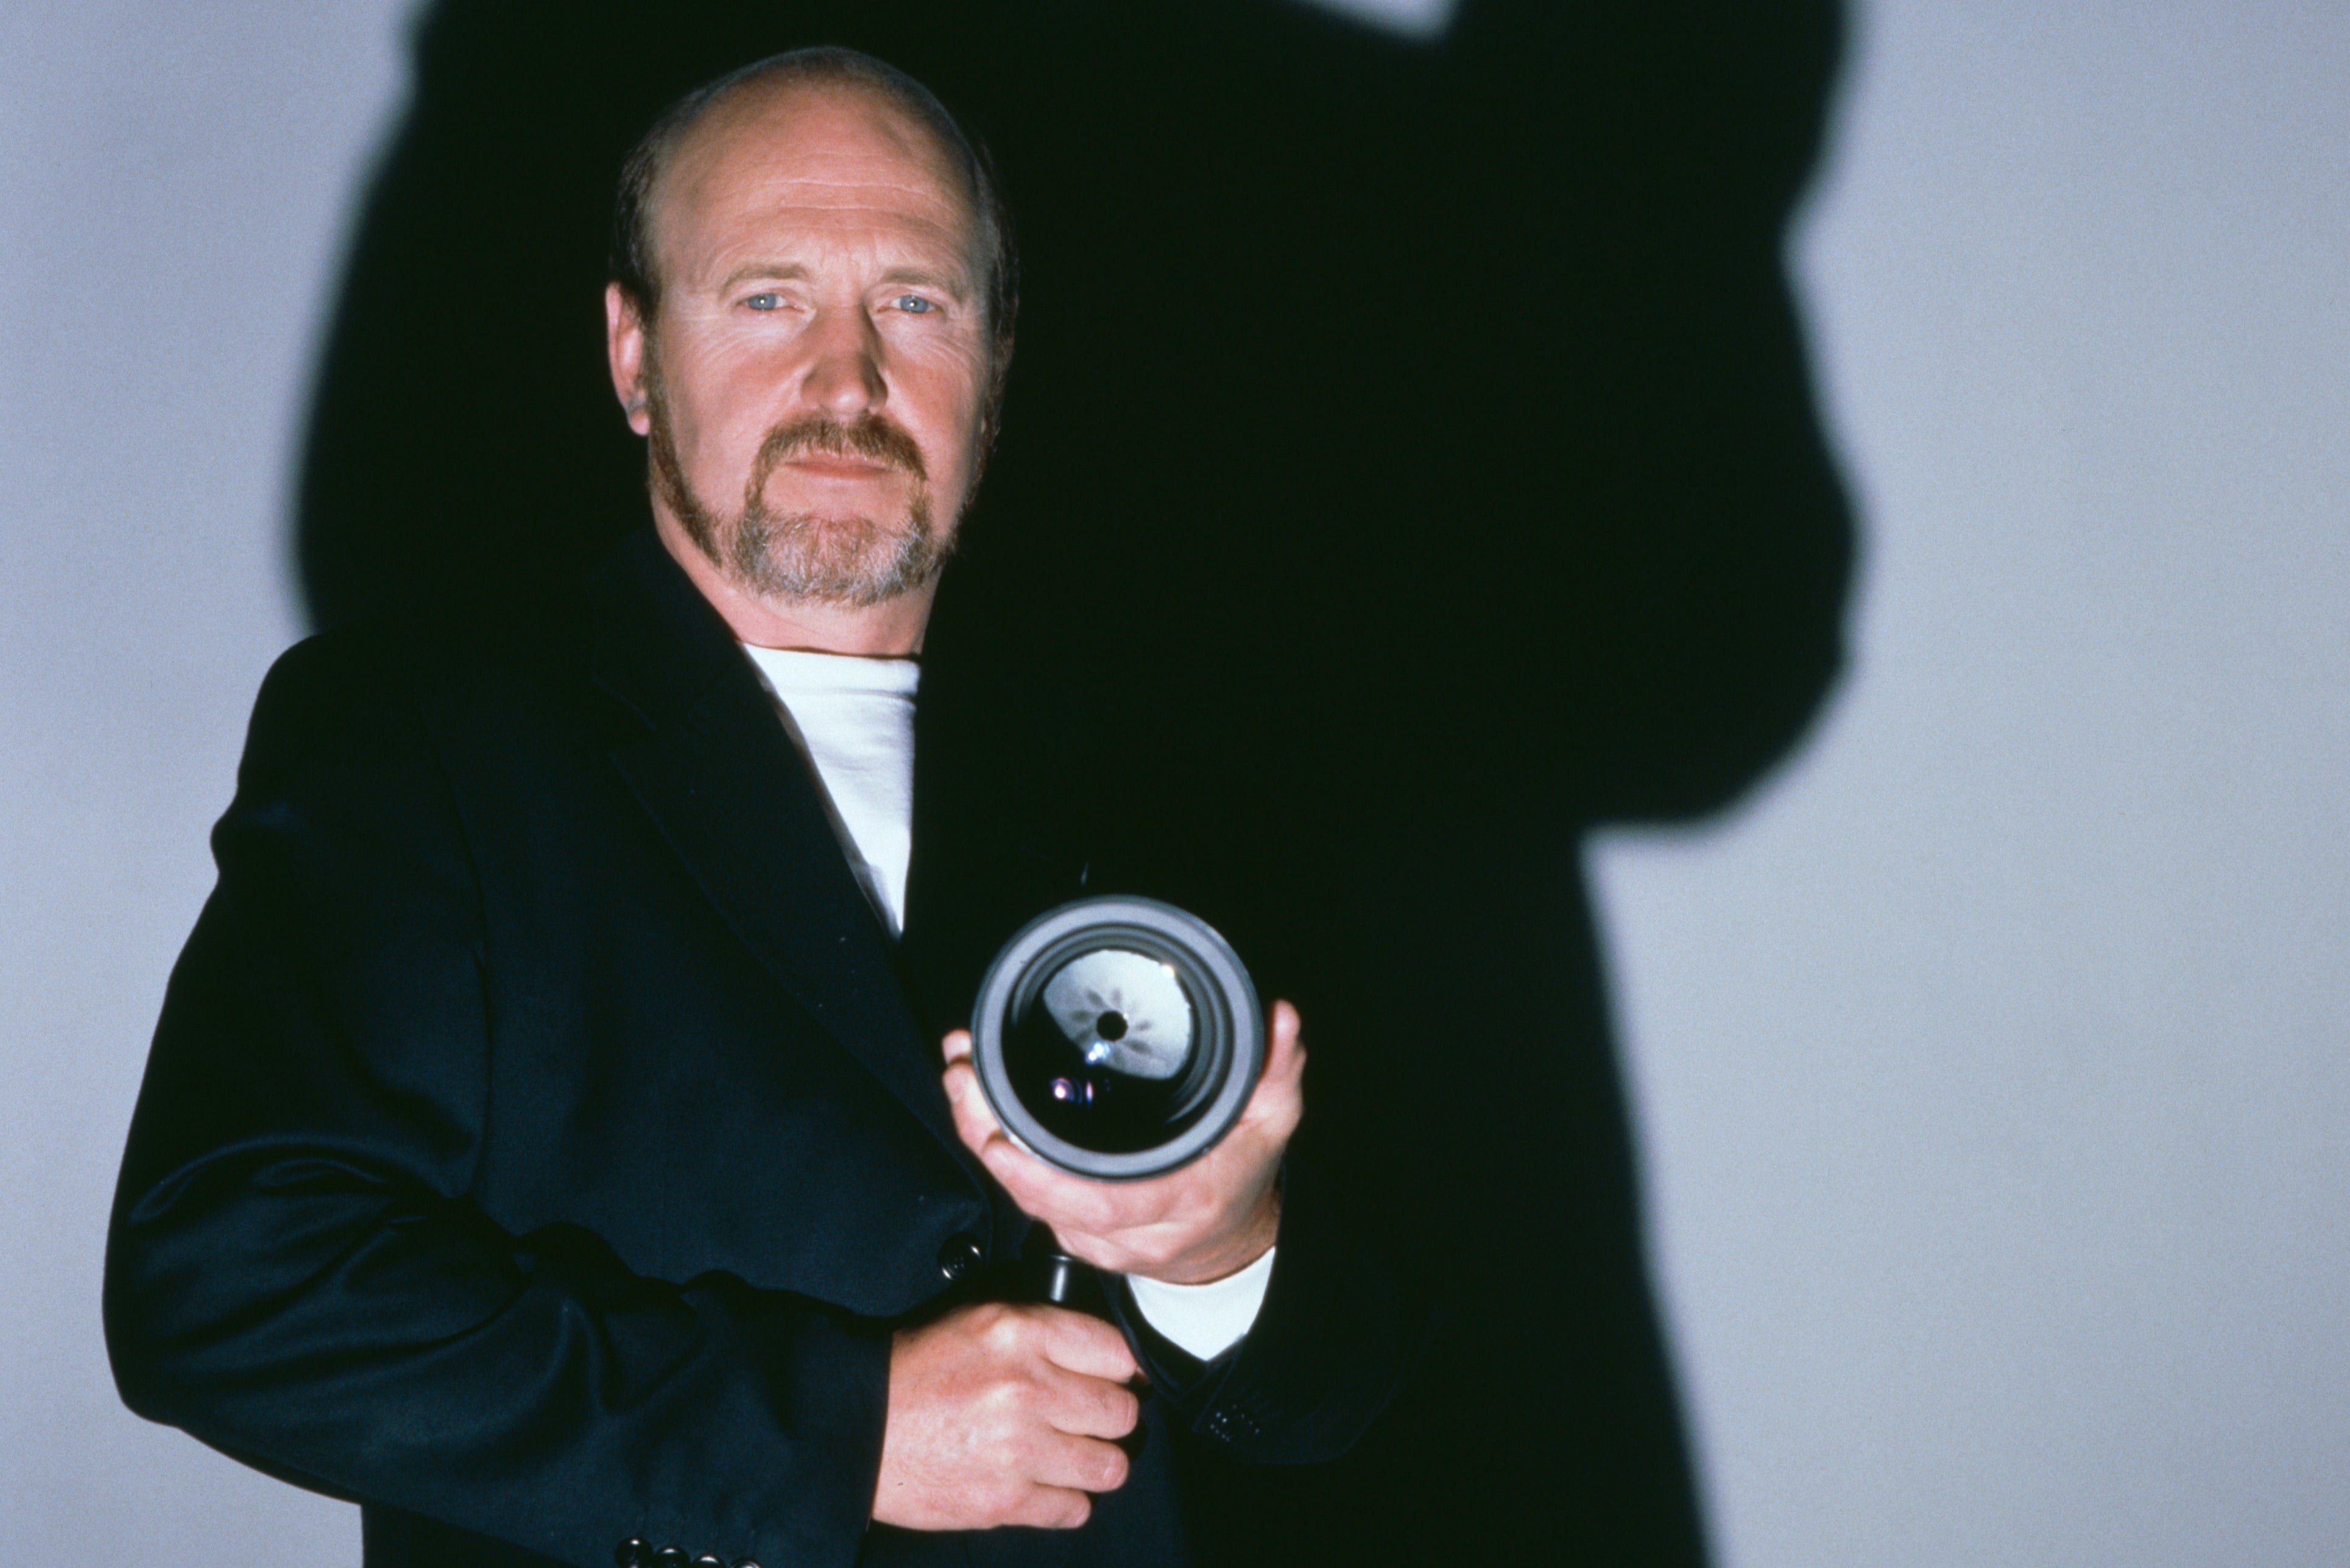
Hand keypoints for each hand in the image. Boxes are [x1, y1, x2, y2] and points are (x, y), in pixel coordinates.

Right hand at [873, 1301, 1139, 1529]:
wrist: (857, 1426)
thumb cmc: (918, 1369)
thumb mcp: (982, 1320)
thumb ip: (1046, 1332)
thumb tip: (1108, 1358)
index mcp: (1022, 1333)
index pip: (1119, 1352)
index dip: (1123, 1369)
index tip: (1116, 1380)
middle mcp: (1027, 1388)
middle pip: (1122, 1413)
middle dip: (1111, 1418)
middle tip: (1089, 1419)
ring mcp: (1019, 1450)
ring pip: (1110, 1466)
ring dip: (1096, 1463)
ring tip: (1073, 1454)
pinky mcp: (1004, 1500)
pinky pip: (1074, 1509)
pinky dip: (1066, 1500)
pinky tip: (1043, 1483)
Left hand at [941, 1001, 1305, 1283]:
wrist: (1231, 1246)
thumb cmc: (1244, 1175)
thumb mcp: (1273, 1120)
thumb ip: (1278, 1067)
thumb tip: (1280, 1017)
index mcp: (1178, 1202)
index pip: (1101, 1202)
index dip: (1041, 1175)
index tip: (1000, 1136)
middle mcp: (1130, 1232)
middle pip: (1042, 1197)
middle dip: (988, 1137)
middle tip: (963, 1077)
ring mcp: (1095, 1238)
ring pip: (1024, 1196)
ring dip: (982, 1136)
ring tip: (960, 1075)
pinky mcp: (1072, 1232)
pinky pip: (1025, 1195)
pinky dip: (995, 1150)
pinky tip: (975, 1104)